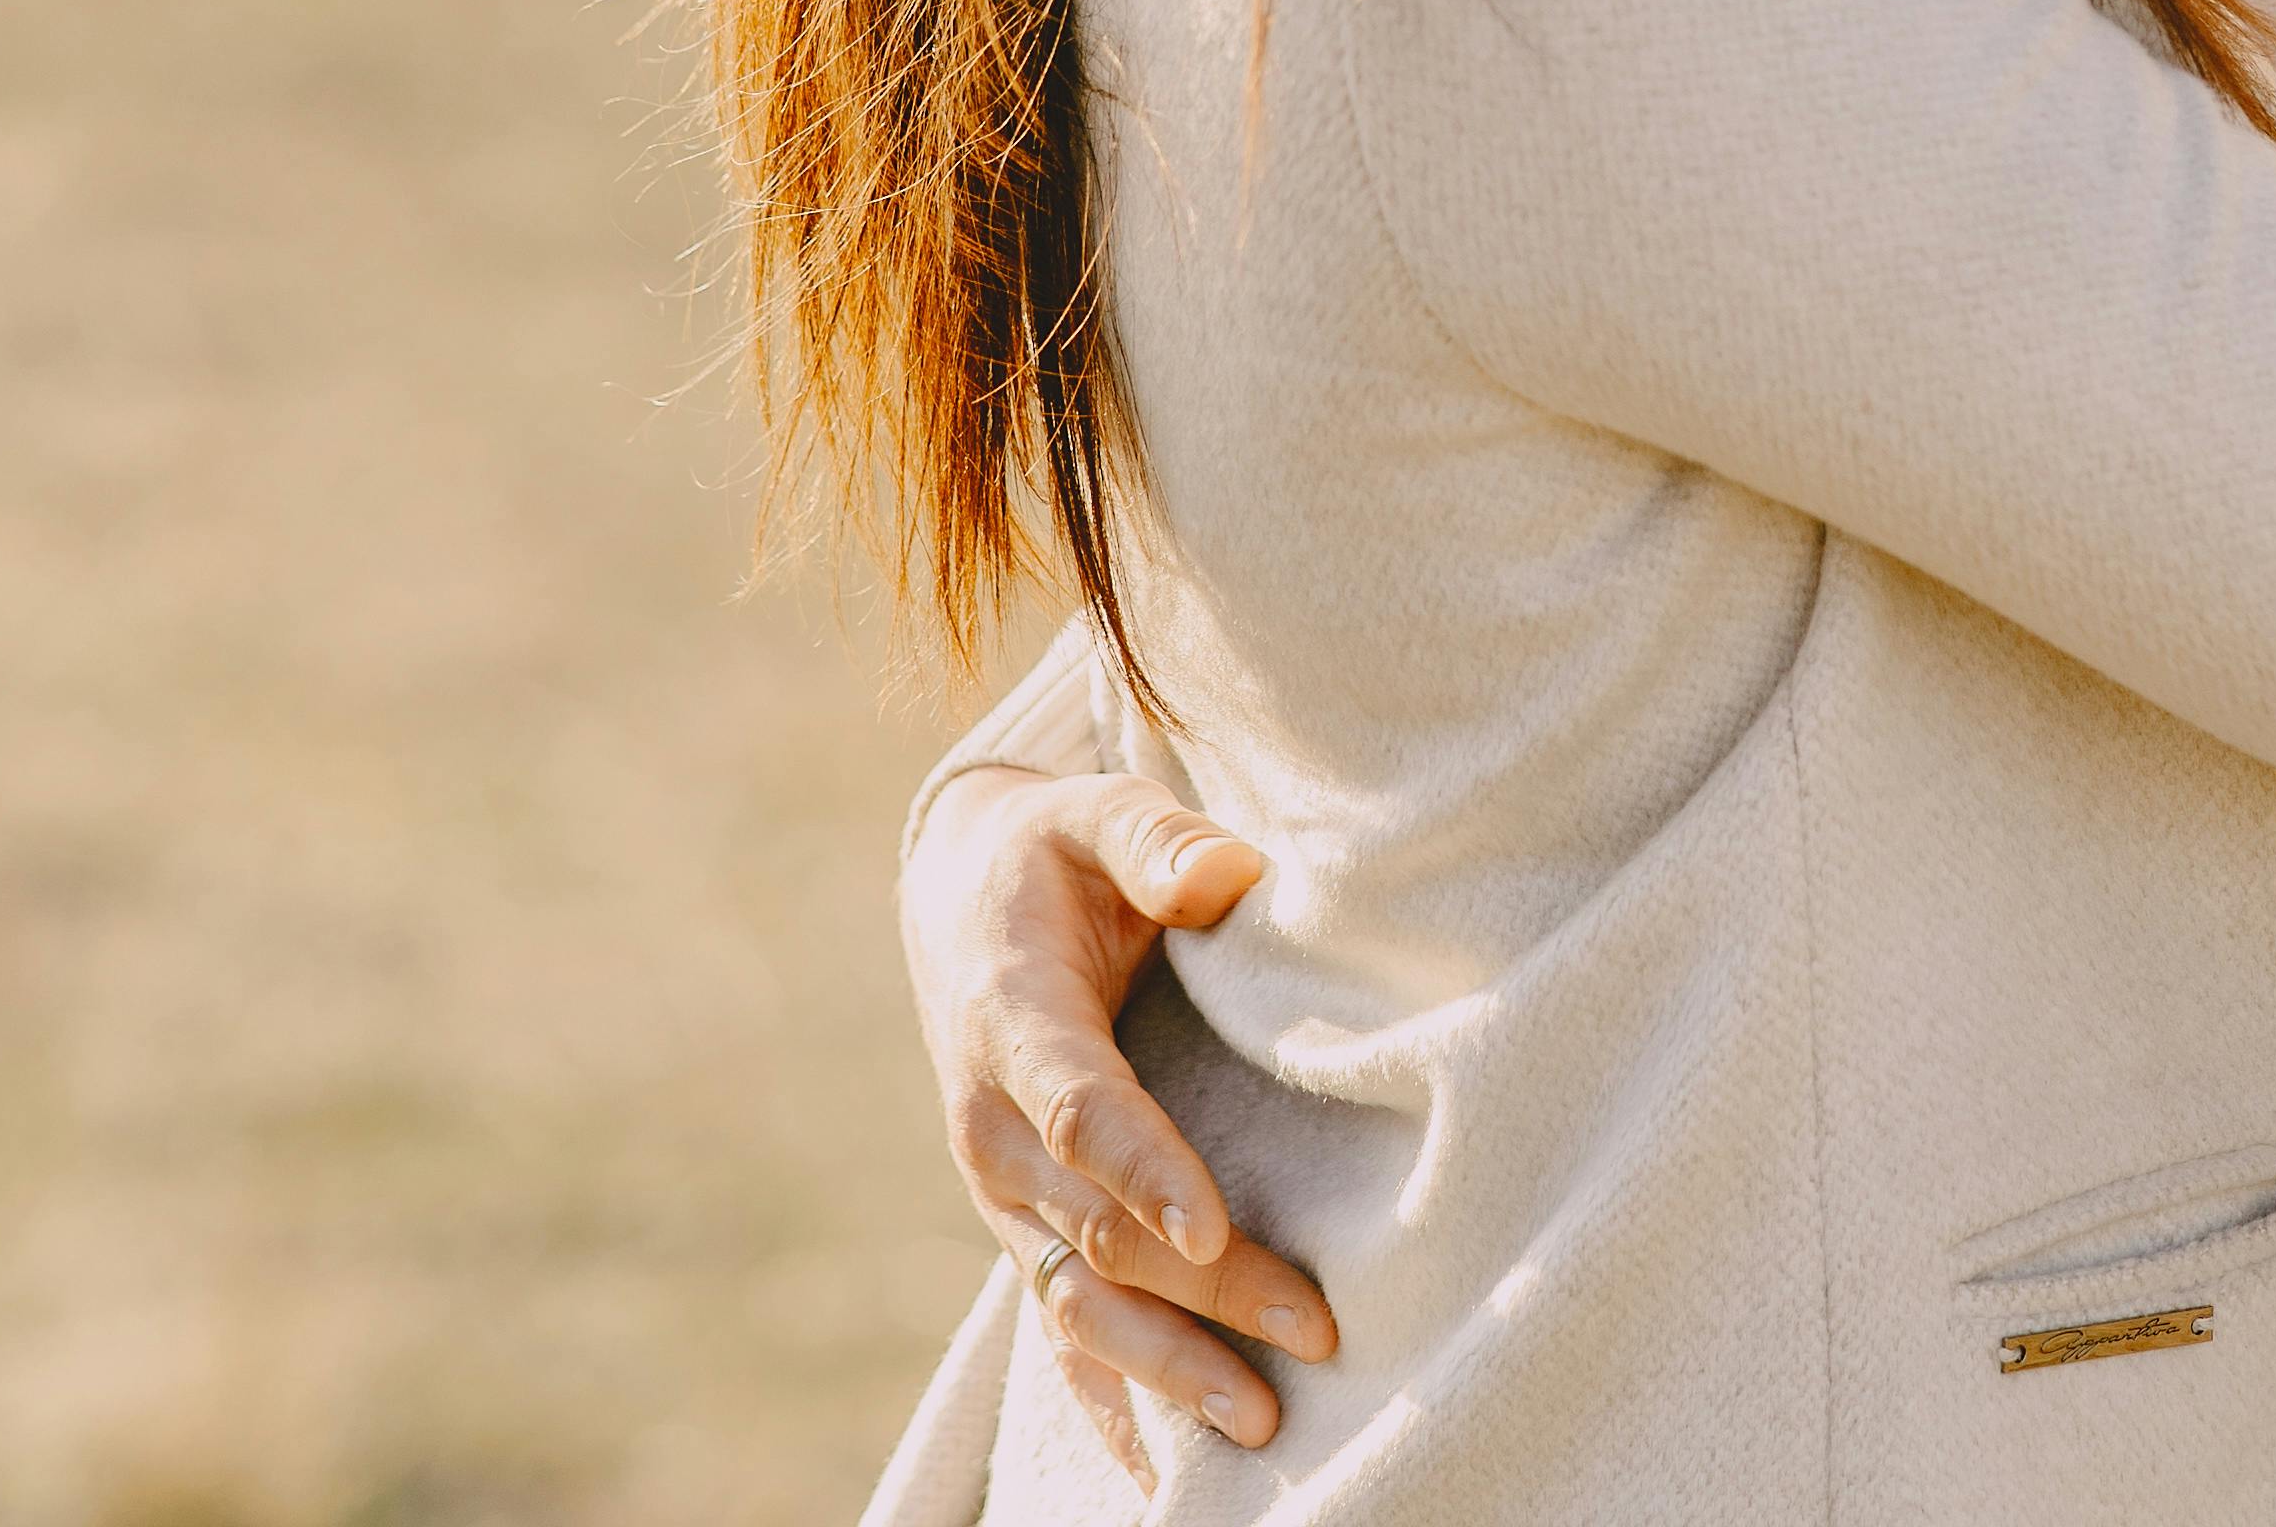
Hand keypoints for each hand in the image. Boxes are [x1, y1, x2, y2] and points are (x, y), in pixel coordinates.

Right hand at [906, 764, 1339, 1456]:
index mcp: (1012, 1022)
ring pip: (1080, 1298)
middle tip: (1317, 1332)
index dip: (1145, 1171)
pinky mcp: (1021, 1222)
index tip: (1215, 1231)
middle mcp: (993, 1126)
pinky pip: (1058, 1322)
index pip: (1082, 1111)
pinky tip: (1156, 1472)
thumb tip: (1229, 872)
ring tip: (1264, 1423)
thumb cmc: (1051, 853)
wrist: (959, 898)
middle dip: (1206, 1293)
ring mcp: (1002, 1191)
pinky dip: (1104, 1399)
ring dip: (1167, 1366)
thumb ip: (1157, 840)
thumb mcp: (1092, 814)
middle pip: (1101, 1228)